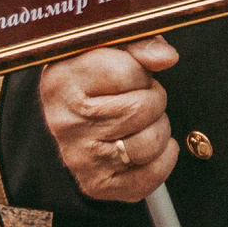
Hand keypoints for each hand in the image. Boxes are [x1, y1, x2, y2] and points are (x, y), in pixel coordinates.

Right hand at [40, 36, 178, 202]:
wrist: (66, 121)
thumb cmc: (91, 82)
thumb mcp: (106, 49)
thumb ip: (138, 42)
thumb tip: (165, 57)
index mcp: (62, 80)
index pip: (130, 71)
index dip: (141, 71)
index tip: (129, 75)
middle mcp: (66, 121)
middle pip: (144, 107)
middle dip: (153, 100)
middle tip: (138, 98)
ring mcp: (81, 157)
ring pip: (151, 141)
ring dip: (158, 128)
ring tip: (140, 121)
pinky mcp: (98, 184)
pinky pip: (152, 174)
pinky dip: (162, 158)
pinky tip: (146, 145)